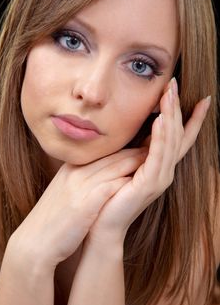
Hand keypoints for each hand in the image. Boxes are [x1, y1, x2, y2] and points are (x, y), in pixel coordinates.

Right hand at [9, 147, 145, 270]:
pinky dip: (126, 182)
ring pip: (114, 167)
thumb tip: (101, 178)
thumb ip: (82, 181)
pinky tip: (142, 181)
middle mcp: (76, 173)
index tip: (146, 147)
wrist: (34, 243)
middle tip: (160, 146)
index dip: (127, 150)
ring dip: (137, 162)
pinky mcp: (83, 204)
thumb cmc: (54, 220)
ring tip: (157, 159)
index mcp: (72, 169)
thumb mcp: (66, 193)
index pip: (105, 154)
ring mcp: (79, 187)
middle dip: (138, 150)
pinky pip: (109, 186)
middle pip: (113, 157)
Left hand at [87, 78, 210, 242]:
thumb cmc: (110, 193)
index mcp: (159, 165)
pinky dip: (161, 136)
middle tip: (174, 82)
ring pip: (171, 140)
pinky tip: (161, 119)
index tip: (202, 98)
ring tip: (169, 93)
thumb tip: (137, 129)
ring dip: (170, 115)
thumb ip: (134, 149)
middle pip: (177, 133)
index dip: (193, 119)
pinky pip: (158, 154)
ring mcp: (160, 177)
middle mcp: (164, 170)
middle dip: (177, 107)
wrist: (101, 223)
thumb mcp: (125, 164)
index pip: (181, 138)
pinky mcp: (150, 184)